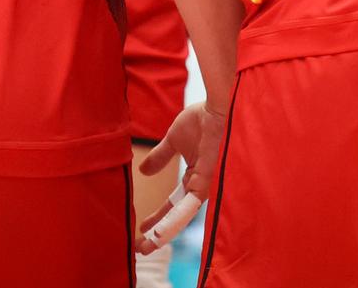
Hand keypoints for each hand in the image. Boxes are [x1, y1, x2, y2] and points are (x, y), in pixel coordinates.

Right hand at [135, 101, 227, 252]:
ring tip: (145, 248)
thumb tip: (143, 172)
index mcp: (194, 177)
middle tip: (140, 250)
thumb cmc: (202, 119)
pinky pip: (189, 207)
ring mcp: (205, 186)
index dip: (157, 218)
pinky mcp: (207, 182)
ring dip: (162, 233)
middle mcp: (200, 186)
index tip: (140, 229)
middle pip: (177, 216)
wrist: (218, 106)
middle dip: (158, 234)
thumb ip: (160, 157)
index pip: (174, 204)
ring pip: (181, 217)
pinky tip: (159, 233)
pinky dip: (173, 221)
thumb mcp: (173, 140)